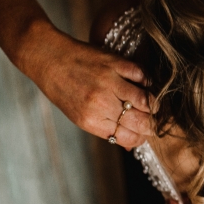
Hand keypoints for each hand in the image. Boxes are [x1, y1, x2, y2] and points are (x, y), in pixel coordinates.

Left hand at [17, 20, 152, 148]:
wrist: (48, 58)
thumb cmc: (63, 90)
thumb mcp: (79, 117)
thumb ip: (105, 130)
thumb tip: (129, 145)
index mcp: (92, 122)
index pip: (130, 138)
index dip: (142, 138)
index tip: (144, 132)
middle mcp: (101, 104)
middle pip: (142, 122)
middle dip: (152, 124)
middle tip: (153, 120)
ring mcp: (109, 83)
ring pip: (146, 101)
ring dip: (154, 104)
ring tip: (152, 103)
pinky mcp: (114, 63)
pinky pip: (141, 75)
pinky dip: (147, 81)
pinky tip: (144, 84)